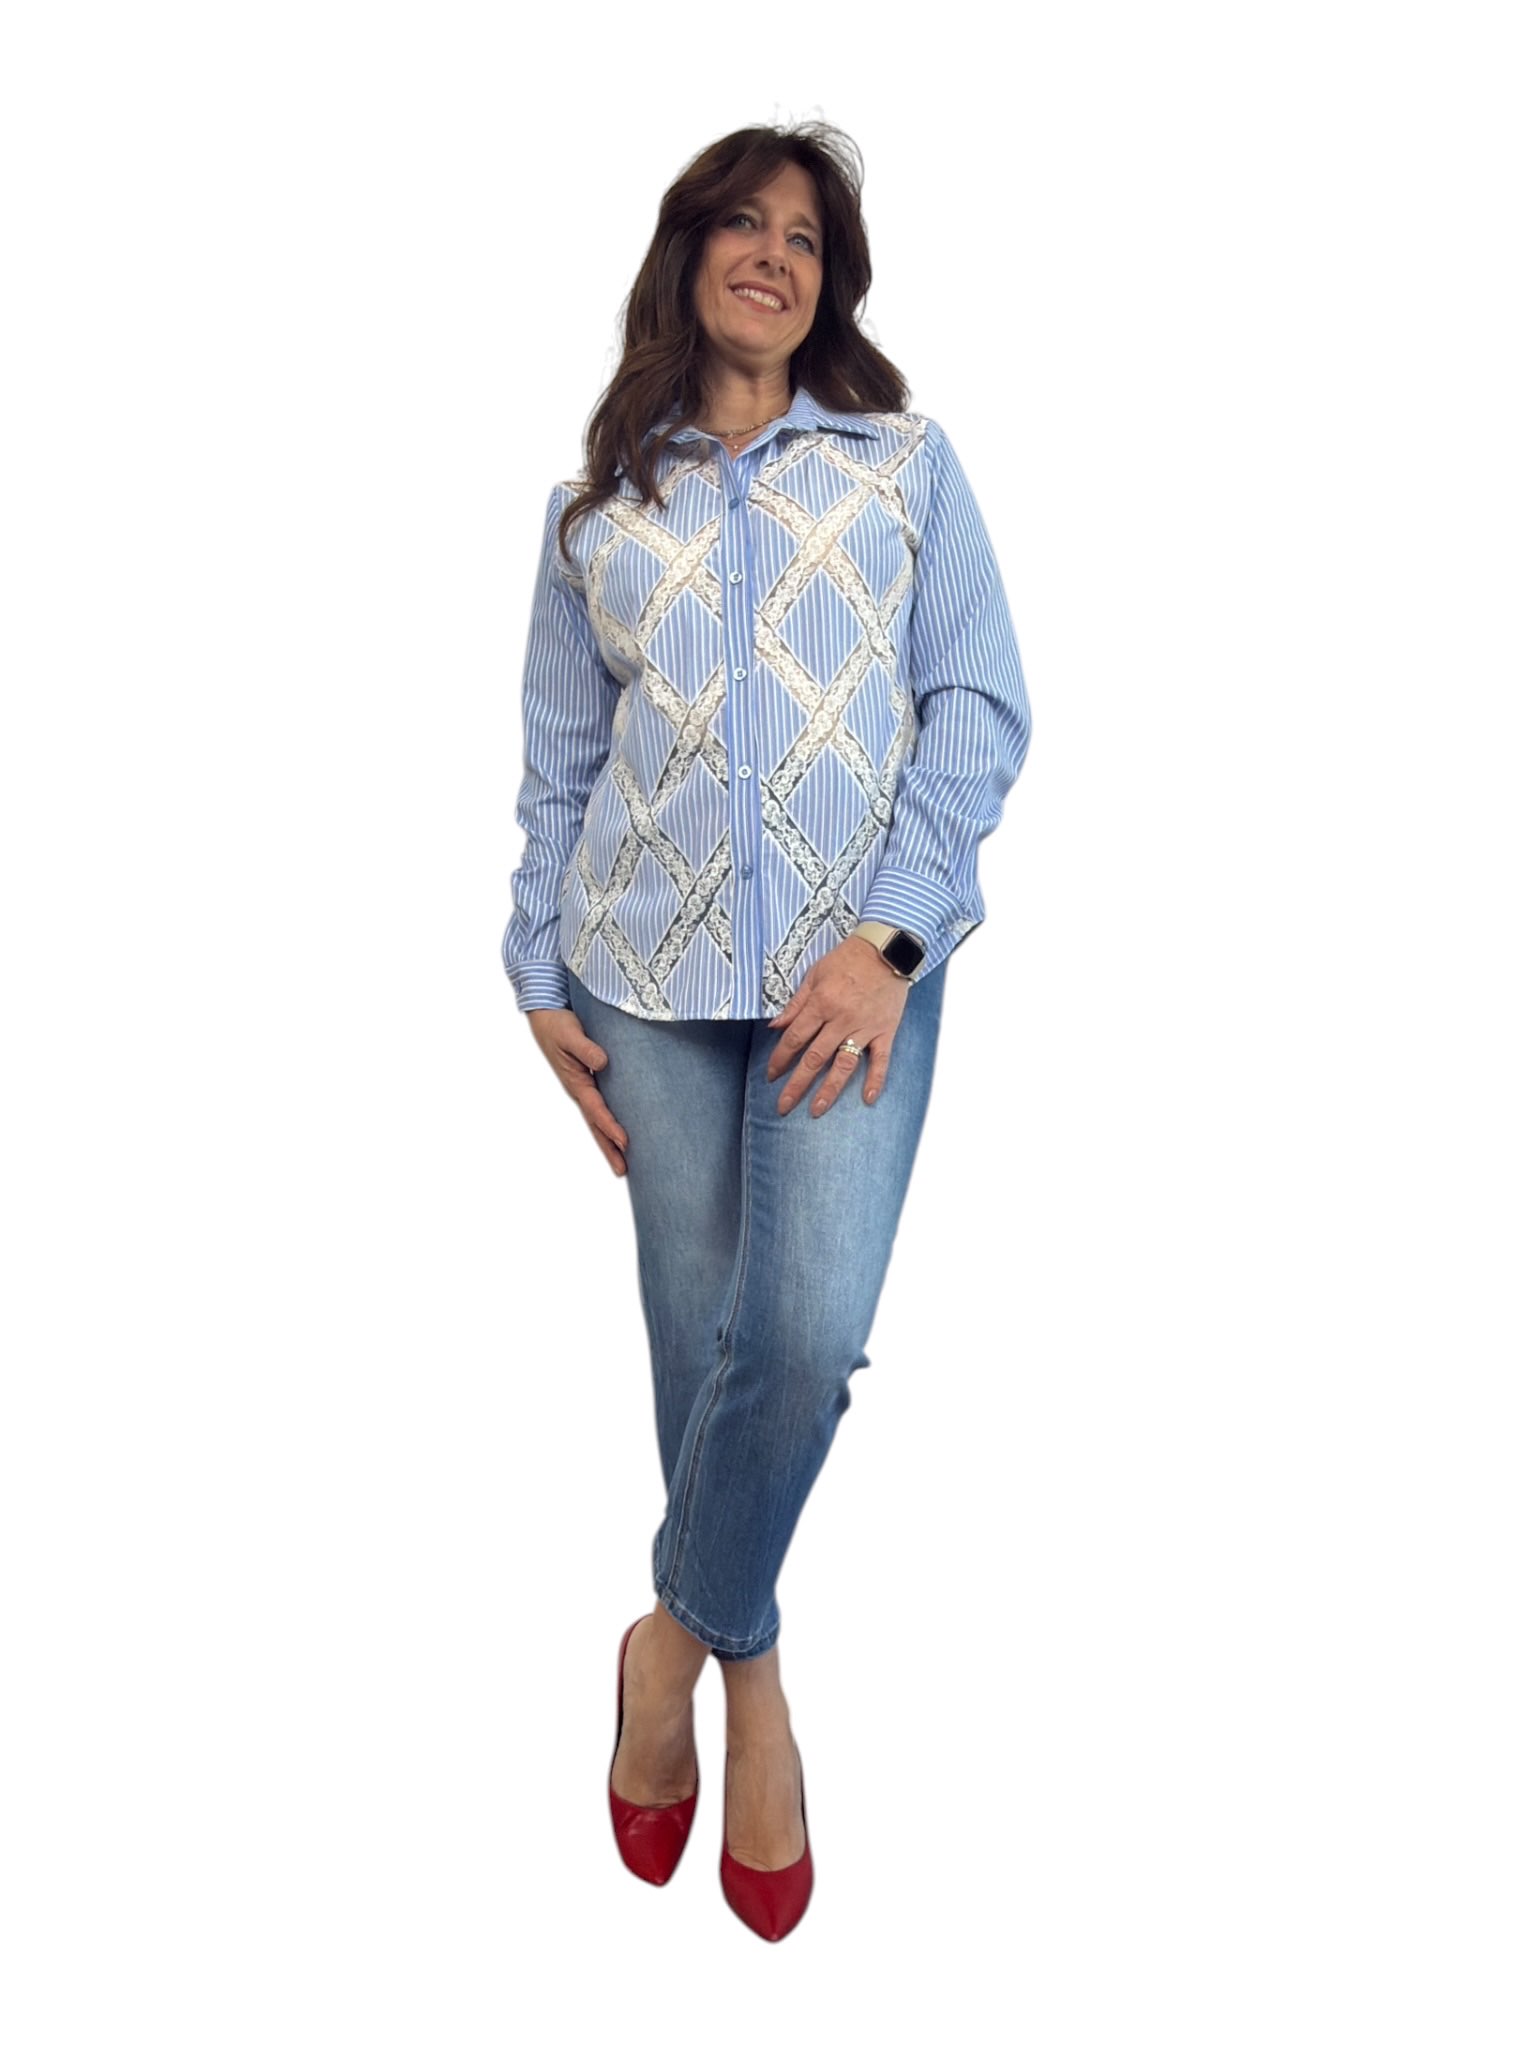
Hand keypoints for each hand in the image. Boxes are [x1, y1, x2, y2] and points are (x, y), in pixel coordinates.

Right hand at [527, 1008, 629, 1175]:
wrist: (546, 1014)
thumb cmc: (557, 1024)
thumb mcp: (570, 1033)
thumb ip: (586, 1048)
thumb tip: (603, 1062)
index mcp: (575, 1081)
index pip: (596, 1109)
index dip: (610, 1126)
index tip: (625, 1142)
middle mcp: (580, 1089)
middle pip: (596, 1124)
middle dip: (609, 1147)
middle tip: (623, 1170)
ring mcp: (584, 1087)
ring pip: (598, 1119)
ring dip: (609, 1140)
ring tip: (624, 1163)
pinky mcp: (589, 1080)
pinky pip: (602, 1106)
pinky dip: (609, 1122)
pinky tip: (620, 1132)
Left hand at [765, 937, 911, 1116]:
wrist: (887, 948)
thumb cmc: (847, 959)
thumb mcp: (814, 975)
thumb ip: (795, 1004)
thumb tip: (774, 1026)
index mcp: (821, 1004)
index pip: (795, 1039)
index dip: (780, 1059)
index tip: (771, 1076)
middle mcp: (841, 1019)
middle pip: (814, 1058)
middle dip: (796, 1085)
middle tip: (783, 1106)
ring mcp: (865, 1027)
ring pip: (843, 1065)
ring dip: (829, 1090)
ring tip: (816, 1110)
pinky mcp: (885, 1031)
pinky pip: (881, 1060)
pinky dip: (876, 1080)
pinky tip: (868, 1099)